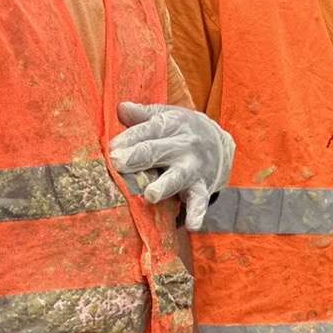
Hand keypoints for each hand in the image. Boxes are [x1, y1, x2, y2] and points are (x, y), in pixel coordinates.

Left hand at [108, 102, 234, 230]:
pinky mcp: (201, 187)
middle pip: (157, 150)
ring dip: (164, 185)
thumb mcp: (166, 115)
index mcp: (171, 124)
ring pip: (177, 176)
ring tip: (151, 194)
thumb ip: (143, 114)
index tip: (112, 148)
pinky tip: (191, 224)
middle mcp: (183, 145)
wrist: (220, 143)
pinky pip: (199, 200)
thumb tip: (120, 108)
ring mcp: (193, 167)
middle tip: (117, 162)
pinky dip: (197, 212)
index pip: (148, 130)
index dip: (129, 138)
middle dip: (137, 157)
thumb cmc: (182, 130)